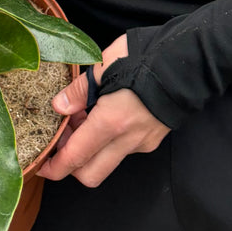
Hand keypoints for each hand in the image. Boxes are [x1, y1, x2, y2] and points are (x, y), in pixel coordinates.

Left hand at [39, 33, 169, 186]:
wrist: (190, 61)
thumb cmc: (145, 56)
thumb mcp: (104, 63)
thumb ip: (80, 90)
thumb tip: (59, 106)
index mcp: (111, 122)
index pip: (76, 158)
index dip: (54, 167)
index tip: (40, 164)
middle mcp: (127, 141)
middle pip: (91, 175)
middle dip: (70, 166)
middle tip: (61, 138)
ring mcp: (143, 143)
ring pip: (107, 163)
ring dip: (89, 151)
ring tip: (82, 118)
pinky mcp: (152, 139)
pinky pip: (123, 150)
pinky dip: (107, 142)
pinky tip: (104, 115)